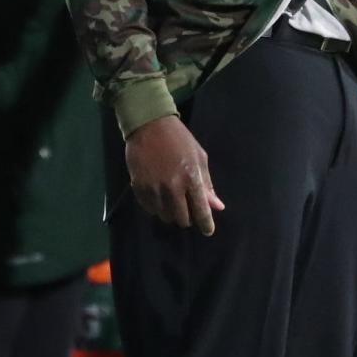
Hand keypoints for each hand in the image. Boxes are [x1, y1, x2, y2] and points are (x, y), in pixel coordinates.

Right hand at [125, 114, 224, 235]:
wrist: (149, 125)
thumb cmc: (180, 139)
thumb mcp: (199, 158)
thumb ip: (207, 184)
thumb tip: (217, 206)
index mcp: (191, 178)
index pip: (201, 211)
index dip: (206, 224)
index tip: (208, 231)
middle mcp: (172, 187)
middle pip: (182, 219)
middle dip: (187, 218)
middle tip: (187, 208)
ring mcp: (154, 188)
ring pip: (165, 217)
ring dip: (170, 213)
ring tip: (172, 200)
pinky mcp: (139, 187)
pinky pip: (149, 209)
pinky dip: (156, 207)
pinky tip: (159, 196)